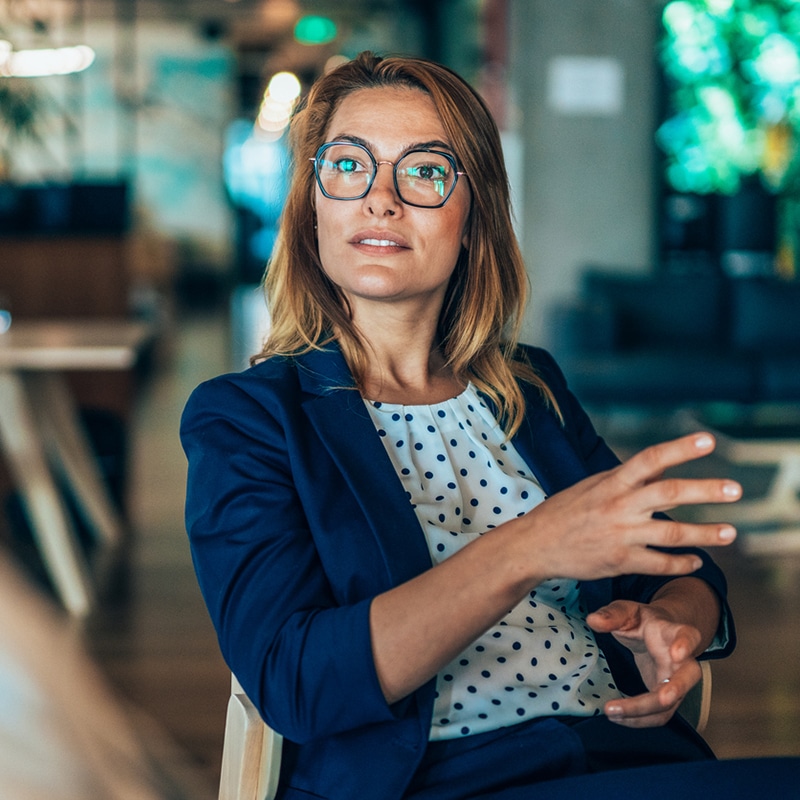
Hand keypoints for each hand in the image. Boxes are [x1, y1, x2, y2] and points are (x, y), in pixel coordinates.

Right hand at [520, 432, 739, 581]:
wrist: (536, 545)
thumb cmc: (563, 512)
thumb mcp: (591, 486)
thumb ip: (625, 480)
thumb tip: (658, 467)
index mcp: (611, 482)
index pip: (650, 459)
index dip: (680, 448)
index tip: (708, 440)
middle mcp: (618, 505)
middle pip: (669, 493)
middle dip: (705, 490)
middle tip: (736, 489)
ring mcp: (620, 534)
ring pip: (672, 532)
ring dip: (705, 533)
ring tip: (730, 532)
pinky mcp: (619, 561)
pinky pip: (659, 563)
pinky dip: (681, 563)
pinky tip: (696, 561)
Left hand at [587, 599, 702, 726]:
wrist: (655, 633)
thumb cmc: (642, 621)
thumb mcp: (626, 611)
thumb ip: (611, 615)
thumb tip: (593, 621)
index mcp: (673, 633)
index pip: (688, 635)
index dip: (686, 644)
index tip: (677, 652)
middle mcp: (681, 661)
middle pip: (689, 677)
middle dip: (677, 689)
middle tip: (662, 699)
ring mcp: (675, 682)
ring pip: (670, 704)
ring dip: (644, 712)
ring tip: (613, 711)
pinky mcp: (665, 698)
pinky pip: (657, 715)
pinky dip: (638, 719)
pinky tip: (616, 716)